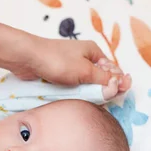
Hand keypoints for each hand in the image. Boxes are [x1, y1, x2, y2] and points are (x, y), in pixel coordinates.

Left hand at [9, 35, 131, 89]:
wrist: (26, 59)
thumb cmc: (57, 61)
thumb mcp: (85, 71)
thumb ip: (104, 79)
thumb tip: (124, 83)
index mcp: (94, 52)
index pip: (112, 70)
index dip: (116, 83)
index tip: (116, 93)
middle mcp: (84, 58)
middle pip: (100, 78)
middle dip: (102, 89)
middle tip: (100, 98)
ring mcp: (72, 66)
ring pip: (86, 84)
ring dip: (88, 92)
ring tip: (87, 98)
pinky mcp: (60, 75)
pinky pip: (74, 86)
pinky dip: (76, 92)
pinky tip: (76, 98)